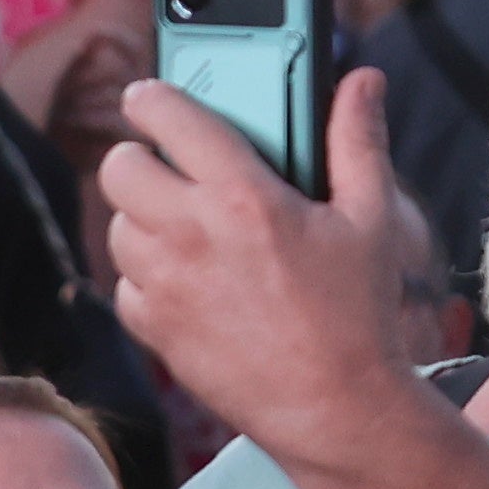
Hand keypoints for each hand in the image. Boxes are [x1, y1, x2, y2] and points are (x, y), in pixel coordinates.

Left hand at [98, 62, 413, 458]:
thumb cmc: (358, 312)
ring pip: (116, 225)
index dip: (152, 96)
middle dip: (140, 157)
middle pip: (119, 167)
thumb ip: (358, 140)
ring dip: (142, 215)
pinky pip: (123, 282)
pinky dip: (146, 273)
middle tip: (172, 165)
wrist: (333, 407)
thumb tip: (362, 81)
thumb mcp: (371, 218)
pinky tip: (188, 277)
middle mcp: (189, 235)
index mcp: (242, 196)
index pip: (169, 117)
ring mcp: (163, 285)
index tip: (150, 95)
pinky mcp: (153, 329)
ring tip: (186, 222)